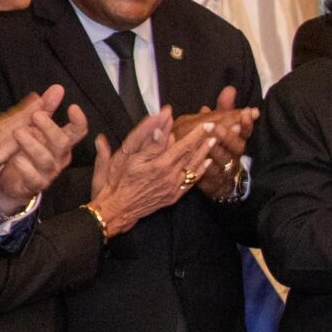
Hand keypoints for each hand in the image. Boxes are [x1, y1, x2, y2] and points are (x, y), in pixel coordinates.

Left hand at [0, 88, 85, 214]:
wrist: (12, 179)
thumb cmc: (27, 150)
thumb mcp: (36, 127)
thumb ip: (47, 108)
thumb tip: (57, 88)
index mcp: (62, 142)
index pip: (77, 131)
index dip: (78, 121)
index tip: (72, 107)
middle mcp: (59, 156)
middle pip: (62, 143)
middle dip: (49, 128)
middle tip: (35, 115)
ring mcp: (48, 171)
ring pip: (46, 159)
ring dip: (32, 144)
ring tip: (18, 132)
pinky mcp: (35, 184)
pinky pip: (33, 178)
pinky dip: (24, 167)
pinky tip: (15, 158)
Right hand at [88, 108, 213, 235]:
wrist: (117, 208)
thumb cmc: (117, 181)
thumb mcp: (126, 158)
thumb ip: (146, 144)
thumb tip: (160, 130)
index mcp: (159, 165)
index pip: (183, 146)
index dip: (195, 134)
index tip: (205, 124)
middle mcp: (170, 176)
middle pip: (191, 155)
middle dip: (204, 140)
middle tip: (215, 128)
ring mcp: (173, 187)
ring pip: (194, 167)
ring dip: (205, 153)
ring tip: (215, 140)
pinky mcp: (173, 195)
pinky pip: (191, 182)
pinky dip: (200, 171)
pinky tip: (207, 162)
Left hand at [175, 85, 257, 199]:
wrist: (207, 178)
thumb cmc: (214, 147)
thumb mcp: (216, 125)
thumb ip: (223, 109)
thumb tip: (230, 89)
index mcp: (236, 140)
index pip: (246, 131)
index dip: (247, 123)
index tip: (249, 112)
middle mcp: (234, 155)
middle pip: (238, 146)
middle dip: (229, 136)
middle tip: (218, 127)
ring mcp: (226, 170)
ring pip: (226, 160)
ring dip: (218, 151)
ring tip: (209, 142)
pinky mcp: (215, 183)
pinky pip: (212, 176)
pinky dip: (208, 168)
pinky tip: (203, 161)